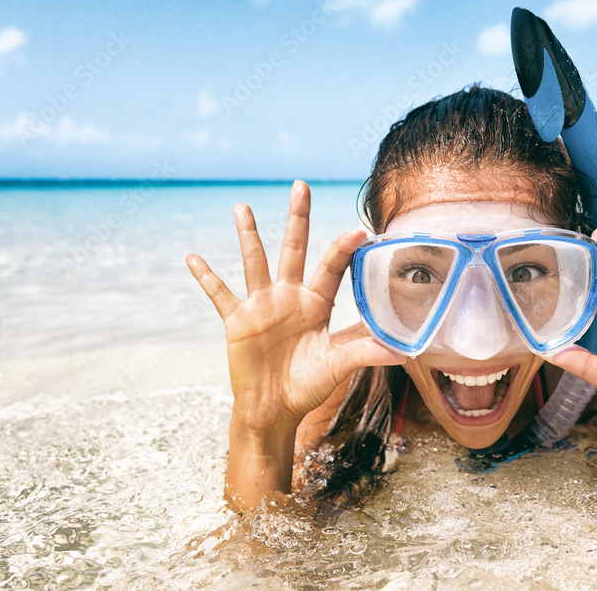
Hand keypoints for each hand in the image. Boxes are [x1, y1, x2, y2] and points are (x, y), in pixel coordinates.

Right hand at [185, 181, 404, 509]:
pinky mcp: (237, 320)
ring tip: (242, 207)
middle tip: (301, 186)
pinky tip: (193, 258)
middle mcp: (289, 296)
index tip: (359, 230)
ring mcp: (262, 305)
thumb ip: (364, 353)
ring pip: (255, 262)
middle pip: (294, 248)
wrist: (273, 410)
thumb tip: (403, 351)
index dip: (343, 249)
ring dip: (248, 235)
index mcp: (316, 303)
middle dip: (298, 218)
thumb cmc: (307, 386)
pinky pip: (219, 294)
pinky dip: (206, 277)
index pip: (331, 267)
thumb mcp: (337, 366)